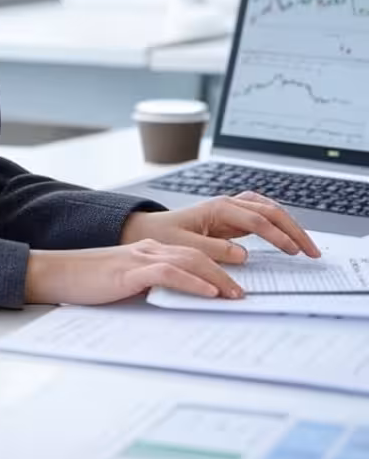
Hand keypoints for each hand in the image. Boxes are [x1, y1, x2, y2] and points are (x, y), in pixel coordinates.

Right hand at [25, 238, 249, 305]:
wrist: (58, 273)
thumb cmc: (89, 281)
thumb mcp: (127, 283)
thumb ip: (151, 287)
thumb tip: (178, 305)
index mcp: (150, 251)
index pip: (193, 254)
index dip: (218, 267)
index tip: (235, 286)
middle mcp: (149, 249)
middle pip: (198, 255)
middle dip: (226, 272)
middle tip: (244, 293)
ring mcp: (140, 258)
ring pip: (189, 261)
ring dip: (217, 278)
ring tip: (235, 295)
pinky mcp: (130, 271)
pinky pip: (169, 274)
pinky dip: (192, 283)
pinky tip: (208, 293)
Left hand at [121, 191, 320, 265]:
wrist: (148, 231)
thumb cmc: (162, 237)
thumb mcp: (184, 247)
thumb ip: (213, 251)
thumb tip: (244, 254)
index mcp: (217, 208)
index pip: (256, 220)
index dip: (277, 236)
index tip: (293, 251)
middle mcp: (226, 204)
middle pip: (269, 210)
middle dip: (293, 229)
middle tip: (310, 250)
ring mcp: (229, 209)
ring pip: (268, 209)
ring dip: (288, 224)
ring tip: (305, 244)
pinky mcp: (230, 218)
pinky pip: (260, 215)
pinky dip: (276, 222)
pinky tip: (286, 235)